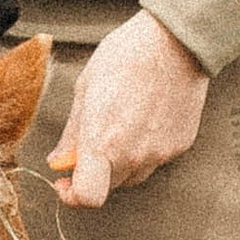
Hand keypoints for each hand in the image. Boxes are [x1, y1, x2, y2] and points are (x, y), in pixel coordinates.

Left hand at [47, 12, 209, 208]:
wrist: (175, 42)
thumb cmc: (127, 56)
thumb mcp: (86, 89)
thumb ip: (72, 132)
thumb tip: (60, 159)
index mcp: (103, 141)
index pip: (87, 196)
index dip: (73, 196)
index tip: (67, 182)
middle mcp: (133, 154)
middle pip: (108, 187)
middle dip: (95, 171)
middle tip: (93, 143)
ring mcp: (159, 153)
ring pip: (133, 175)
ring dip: (121, 162)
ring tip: (122, 124)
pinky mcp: (179, 146)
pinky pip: (155, 159)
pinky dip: (145, 148)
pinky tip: (144, 118)